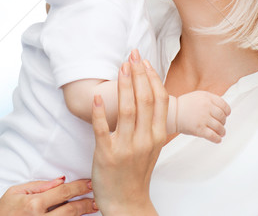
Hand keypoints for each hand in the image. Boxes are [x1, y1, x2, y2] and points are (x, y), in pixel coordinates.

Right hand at [0, 177, 96, 214]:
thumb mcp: (15, 192)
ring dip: (82, 215)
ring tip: (94, 209)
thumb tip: (61, 180)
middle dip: (85, 203)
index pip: (62, 192)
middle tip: (97, 198)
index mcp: (34, 204)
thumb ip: (39, 186)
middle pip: (69, 211)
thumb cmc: (2, 210)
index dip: (79, 187)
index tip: (90, 183)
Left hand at [91, 50, 167, 215]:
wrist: (126, 202)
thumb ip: (154, 121)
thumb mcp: (153, 145)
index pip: (160, 100)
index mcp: (158, 135)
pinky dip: (100, 112)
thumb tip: (151, 90)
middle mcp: (145, 140)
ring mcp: (126, 148)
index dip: (152, 78)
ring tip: (121, 67)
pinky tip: (97, 96)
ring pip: (127, 110)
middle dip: (139, 74)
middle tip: (133, 55)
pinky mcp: (106, 155)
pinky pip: (102, 129)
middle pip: (145, 100)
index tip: (145, 61)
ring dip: (124, 85)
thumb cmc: (138, 170)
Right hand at [176, 91, 230, 142]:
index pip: (224, 106)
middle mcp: (206, 107)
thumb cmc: (185, 105)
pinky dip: (217, 139)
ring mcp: (203, 118)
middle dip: (223, 122)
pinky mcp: (199, 129)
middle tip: (221, 124)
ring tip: (221, 133)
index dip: (227, 112)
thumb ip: (210, 100)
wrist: (173, 113)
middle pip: (223, 117)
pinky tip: (217, 139)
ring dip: (222, 131)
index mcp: (207, 98)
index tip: (226, 115)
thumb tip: (222, 108)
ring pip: (220, 127)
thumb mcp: (199, 95)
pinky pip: (213, 136)